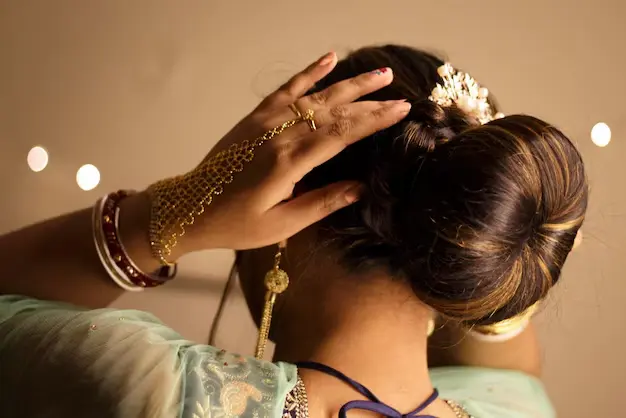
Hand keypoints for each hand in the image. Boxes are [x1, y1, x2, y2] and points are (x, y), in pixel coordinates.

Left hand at [153, 52, 410, 256]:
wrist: (191, 207)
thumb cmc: (236, 224)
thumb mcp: (281, 225)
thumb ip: (321, 204)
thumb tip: (361, 188)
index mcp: (289, 163)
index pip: (341, 135)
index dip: (373, 121)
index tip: (401, 110)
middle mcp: (280, 135)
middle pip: (334, 112)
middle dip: (370, 102)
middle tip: (400, 94)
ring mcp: (266, 121)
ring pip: (316, 96)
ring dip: (349, 84)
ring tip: (379, 74)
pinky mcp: (255, 117)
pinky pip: (286, 89)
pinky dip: (309, 72)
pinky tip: (328, 59)